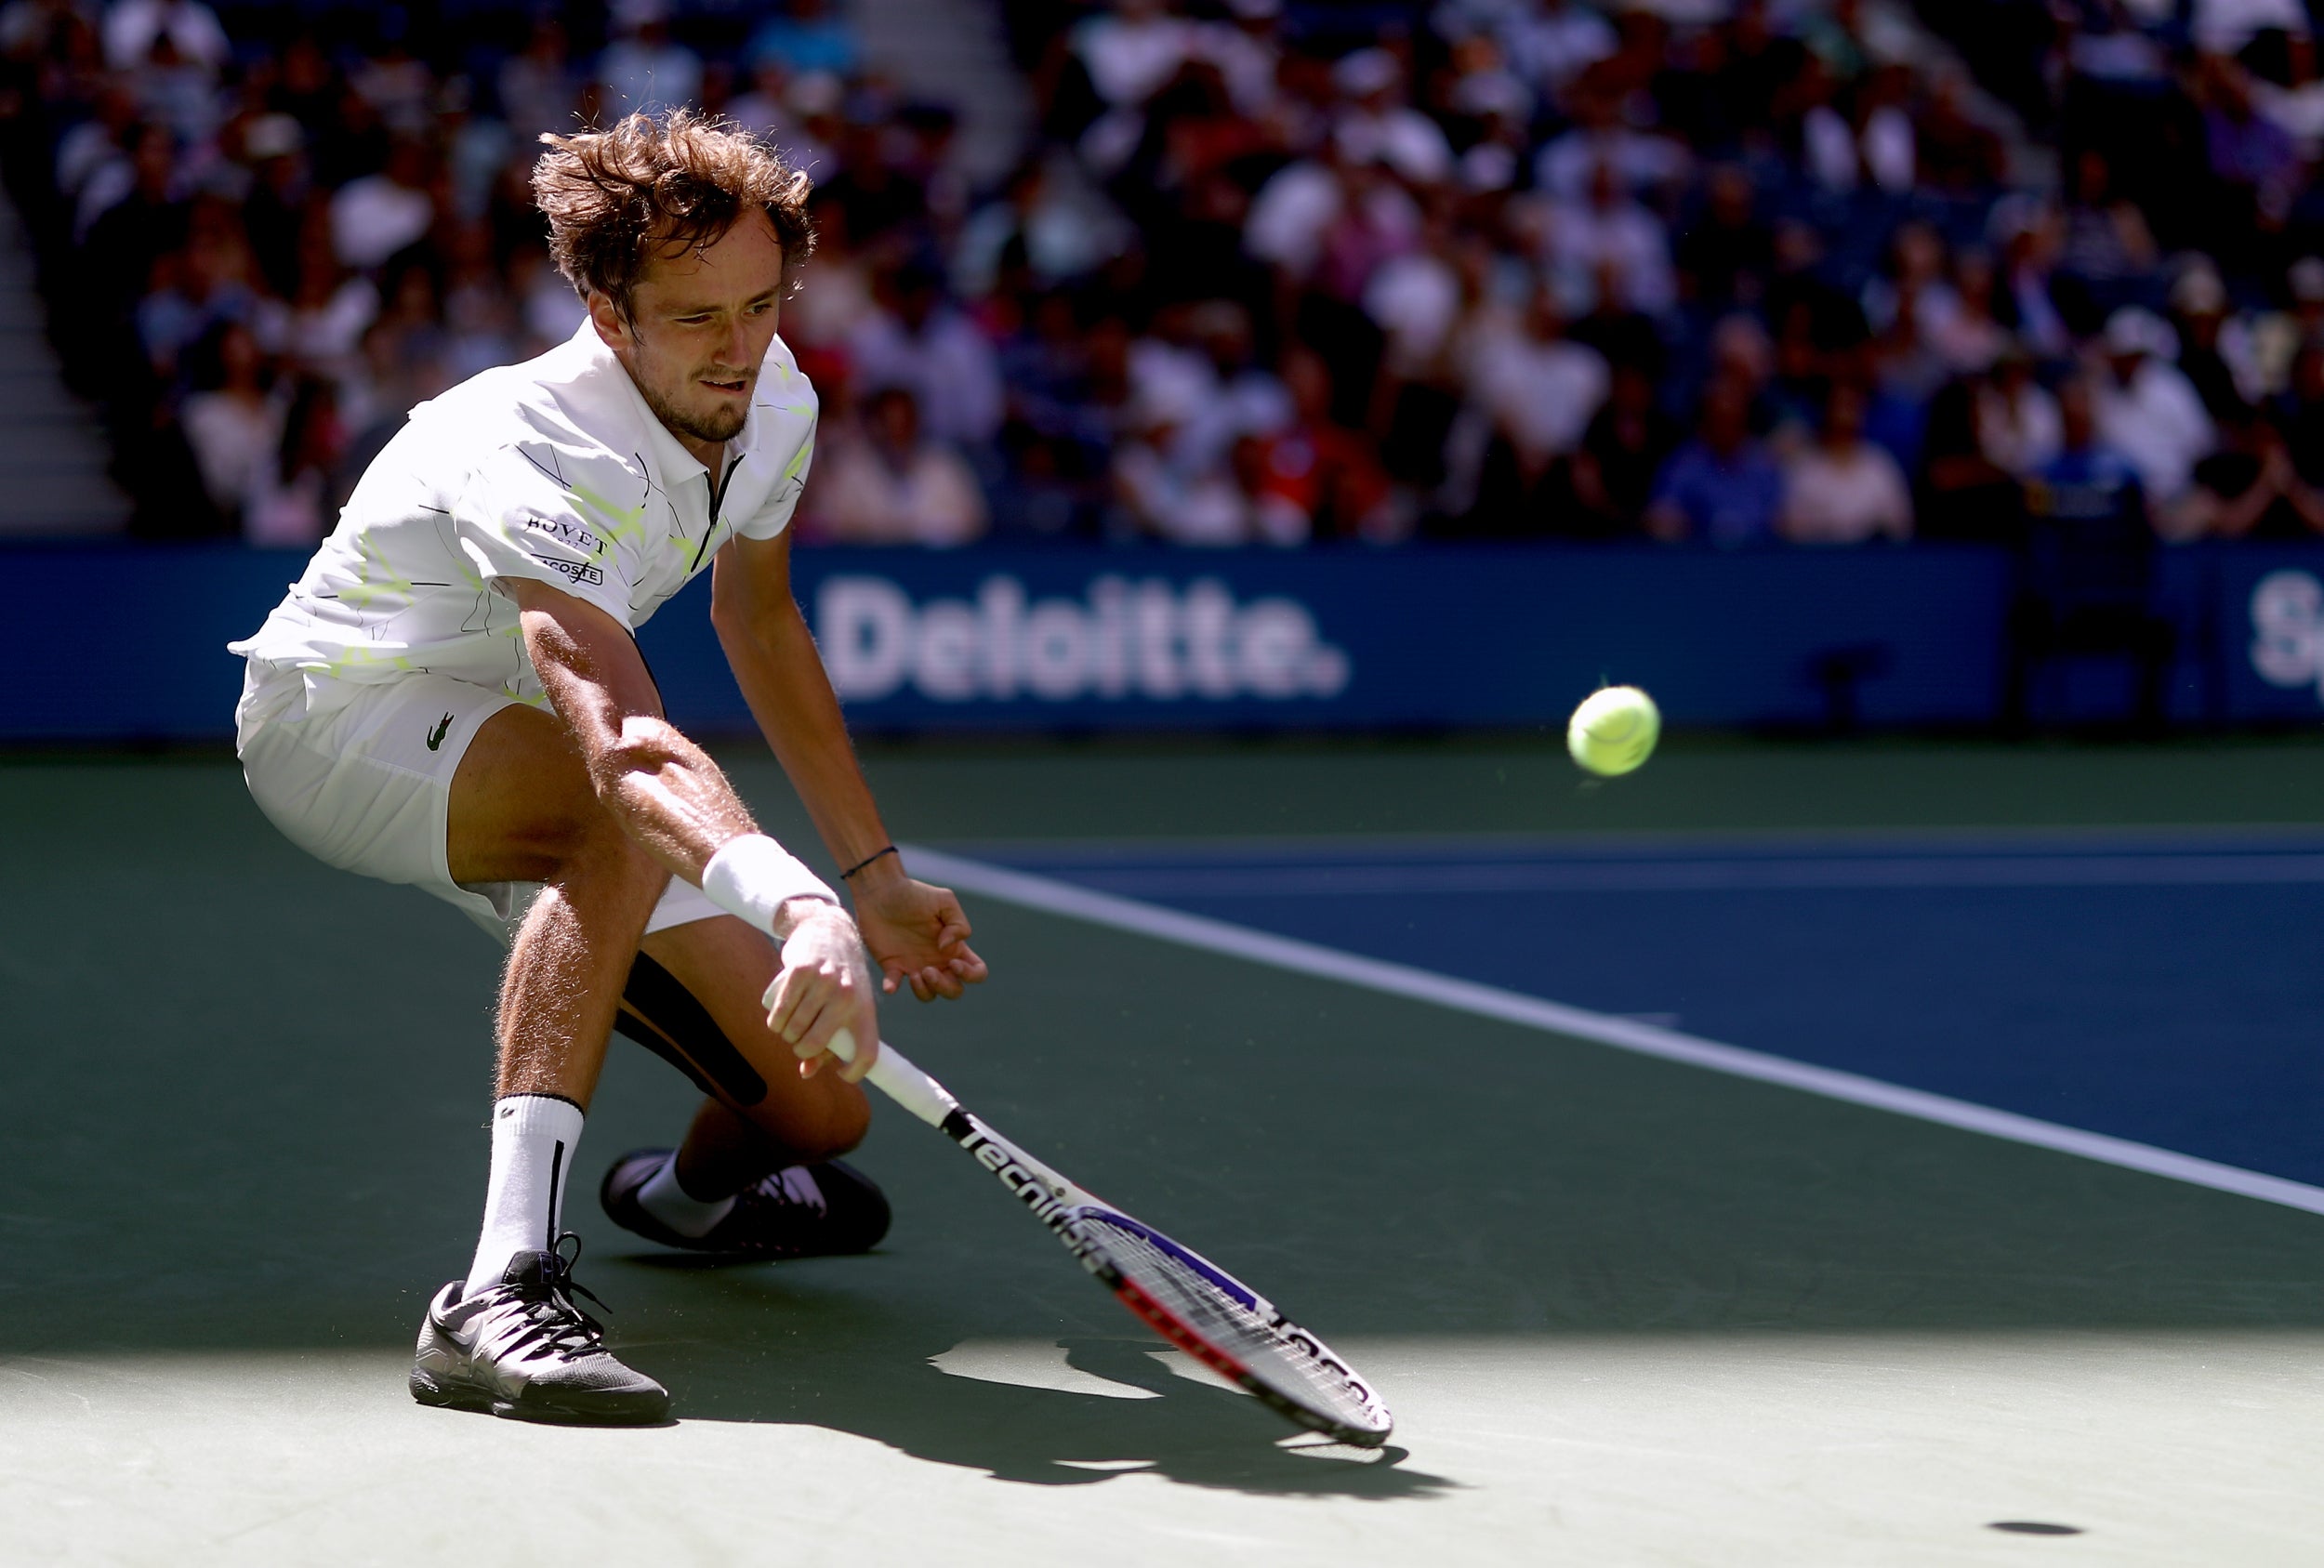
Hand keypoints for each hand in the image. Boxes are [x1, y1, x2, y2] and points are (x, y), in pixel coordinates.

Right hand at [760, 903, 878, 1081]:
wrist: (829, 930)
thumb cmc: (839, 980)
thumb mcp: (846, 1008)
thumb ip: (829, 1043)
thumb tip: (805, 1072)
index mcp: (865, 1010)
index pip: (867, 1054)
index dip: (854, 1073)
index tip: (840, 1073)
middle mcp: (847, 997)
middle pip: (815, 1045)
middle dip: (801, 1049)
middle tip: (799, 1041)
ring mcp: (824, 983)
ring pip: (794, 1029)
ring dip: (786, 1034)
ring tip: (788, 1027)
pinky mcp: (801, 971)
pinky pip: (780, 1011)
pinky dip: (774, 1021)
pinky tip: (777, 1021)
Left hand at [850, 871, 990, 1000]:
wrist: (881, 890)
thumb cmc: (914, 893)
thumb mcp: (945, 900)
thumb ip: (958, 924)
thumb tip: (947, 948)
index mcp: (954, 947)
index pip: (976, 971)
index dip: (971, 974)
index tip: (953, 962)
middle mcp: (937, 960)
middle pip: (954, 990)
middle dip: (945, 987)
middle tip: (927, 970)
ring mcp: (915, 965)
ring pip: (929, 995)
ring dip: (925, 991)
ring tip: (914, 974)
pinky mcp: (892, 965)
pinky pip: (894, 985)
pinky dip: (893, 988)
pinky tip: (891, 985)